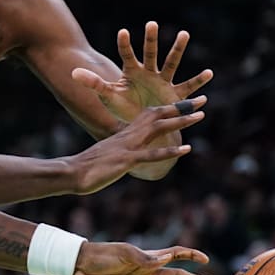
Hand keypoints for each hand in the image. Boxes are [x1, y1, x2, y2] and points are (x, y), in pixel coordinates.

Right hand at [67, 97, 204, 194]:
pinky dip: (169, 151)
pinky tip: (186, 149)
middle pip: (158, 116)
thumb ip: (121, 151)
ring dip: (180, 122)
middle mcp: (128, 135)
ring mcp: (128, 146)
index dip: (170, 108)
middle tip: (202, 101)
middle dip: (181, 108)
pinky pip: (151, 154)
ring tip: (199, 117)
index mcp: (125, 132)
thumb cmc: (88, 165)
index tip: (187, 103)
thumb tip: (130, 154)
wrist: (72, 172)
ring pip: (158, 129)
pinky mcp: (126, 159)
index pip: (150, 115)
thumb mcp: (108, 154)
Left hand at [72, 21, 213, 123]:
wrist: (144, 125)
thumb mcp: (109, 96)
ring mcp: (163, 81)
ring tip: (184, 33)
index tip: (122, 32)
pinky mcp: (175, 95)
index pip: (127, 55)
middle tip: (151, 23)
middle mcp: (149, 72)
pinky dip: (198, 81)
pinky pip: (188, 86)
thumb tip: (73, 72)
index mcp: (132, 72)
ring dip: (177, 49)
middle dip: (151, 39)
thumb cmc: (125, 108)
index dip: (125, 45)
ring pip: (171, 63)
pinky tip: (209, 73)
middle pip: (150, 53)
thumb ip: (94, 83)